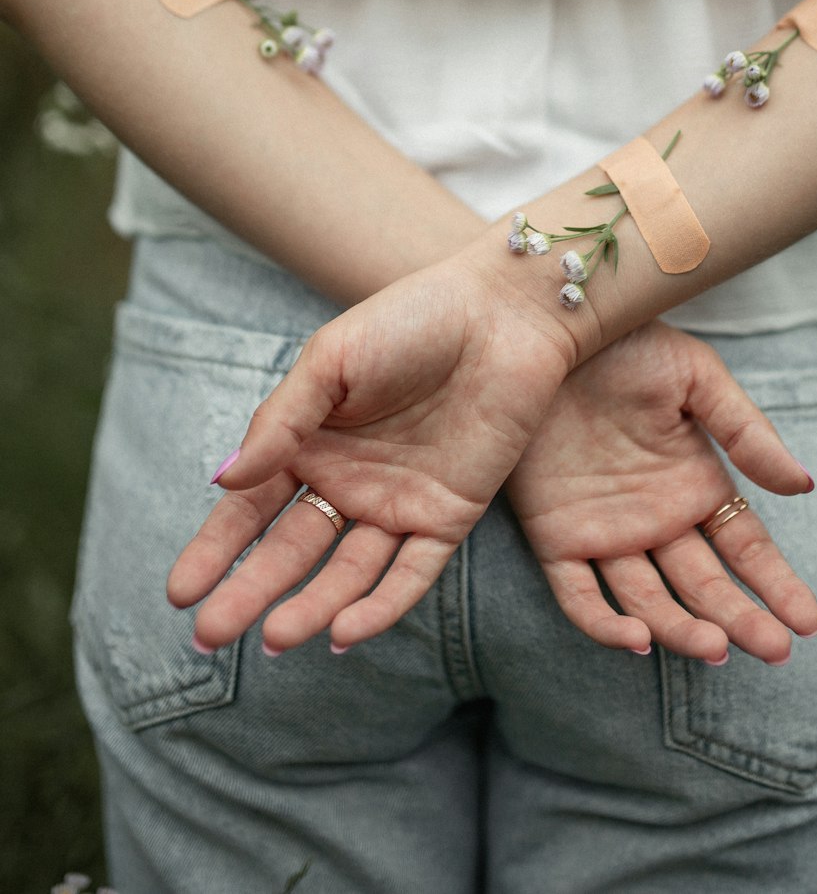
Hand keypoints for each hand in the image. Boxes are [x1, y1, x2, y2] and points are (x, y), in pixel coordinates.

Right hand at [167, 254, 577, 651]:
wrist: (501, 312)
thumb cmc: (411, 319)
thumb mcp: (331, 360)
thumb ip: (281, 421)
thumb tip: (223, 480)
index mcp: (311, 441)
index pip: (251, 508)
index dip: (216, 551)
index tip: (180, 593)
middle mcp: (349, 479)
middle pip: (291, 550)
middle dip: (249, 592)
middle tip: (210, 636)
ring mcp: (398, 502)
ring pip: (346, 573)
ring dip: (311, 607)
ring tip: (275, 639)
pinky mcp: (449, 515)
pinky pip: (410, 573)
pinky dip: (379, 606)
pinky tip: (344, 633)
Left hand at [507, 321, 816, 662]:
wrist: (549, 327)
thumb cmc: (626, 344)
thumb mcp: (695, 376)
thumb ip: (746, 432)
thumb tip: (803, 486)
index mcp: (696, 484)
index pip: (746, 550)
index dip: (777, 586)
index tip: (807, 623)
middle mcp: (656, 519)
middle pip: (705, 586)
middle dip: (741, 620)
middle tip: (774, 651)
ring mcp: (606, 532)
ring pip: (649, 600)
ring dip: (682, 629)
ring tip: (714, 647)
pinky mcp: (555, 537)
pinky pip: (579, 595)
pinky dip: (605, 624)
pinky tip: (638, 638)